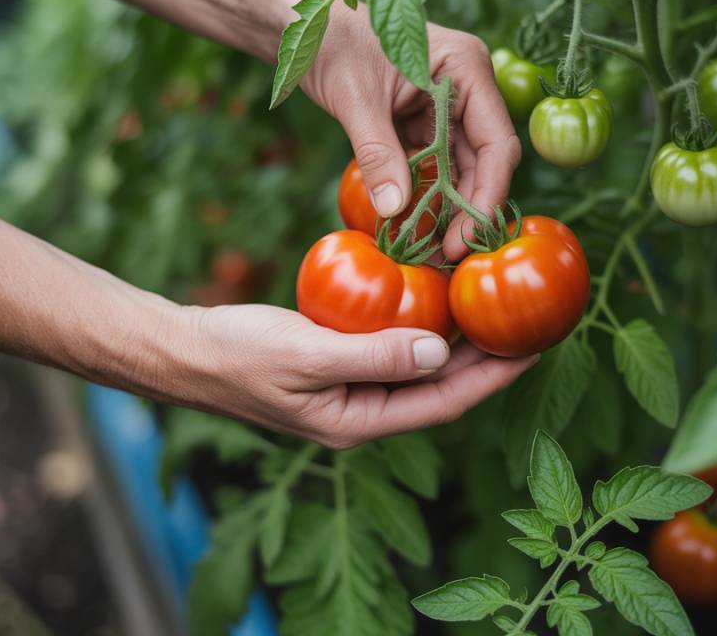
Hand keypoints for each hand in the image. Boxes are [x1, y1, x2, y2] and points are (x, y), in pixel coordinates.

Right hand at [168, 304, 538, 447]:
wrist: (183, 350)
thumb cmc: (236, 355)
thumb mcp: (306, 354)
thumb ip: (373, 355)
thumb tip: (439, 351)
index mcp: (359, 422)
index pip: (444, 403)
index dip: (492, 377)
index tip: (533, 348)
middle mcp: (362, 410)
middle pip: (440, 386)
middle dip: (485, 359)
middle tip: (526, 323)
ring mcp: (350, 387)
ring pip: (418, 364)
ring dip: (455, 339)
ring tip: (493, 307)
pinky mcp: (337, 361)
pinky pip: (392, 344)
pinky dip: (417, 322)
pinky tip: (434, 294)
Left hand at [302, 5, 520, 259]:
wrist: (303, 21)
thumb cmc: (332, 38)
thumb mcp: (355, 98)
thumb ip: (378, 153)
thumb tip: (396, 210)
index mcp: (466, 68)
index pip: (495, 142)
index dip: (487, 194)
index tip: (466, 237)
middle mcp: (467, 87)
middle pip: (484, 161)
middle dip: (469, 209)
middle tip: (450, 255)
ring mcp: (447, 106)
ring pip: (460, 169)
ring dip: (448, 209)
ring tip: (434, 251)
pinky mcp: (425, 121)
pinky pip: (434, 166)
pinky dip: (426, 196)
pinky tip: (418, 228)